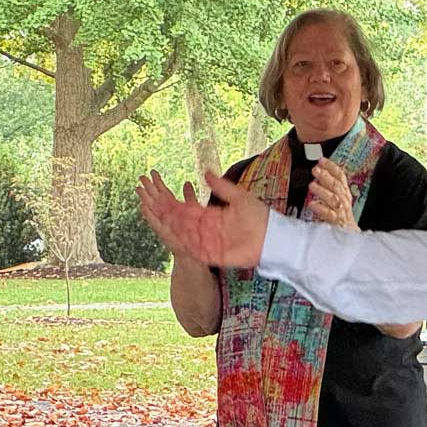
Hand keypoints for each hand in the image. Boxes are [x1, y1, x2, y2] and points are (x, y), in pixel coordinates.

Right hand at [136, 170, 268, 269]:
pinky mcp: (215, 255)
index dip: (176, 206)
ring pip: (188, 235)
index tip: (162, 198)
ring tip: (161, 220)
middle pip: (185, 223)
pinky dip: (187, 245)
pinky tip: (177, 238)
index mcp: (213, 216)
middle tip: (153, 207)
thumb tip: (206, 172)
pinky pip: (197, 250)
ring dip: (175, 228)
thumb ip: (222, 187)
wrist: (273, 238)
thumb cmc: (260, 217)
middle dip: (170, 216)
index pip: (190, 211)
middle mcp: (209, 230)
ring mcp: (211, 242)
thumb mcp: (239, 197)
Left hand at [307, 160, 357, 231]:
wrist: (349, 234)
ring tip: (312, 185)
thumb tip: (319, 173)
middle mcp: (344, 200)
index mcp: (344, 193)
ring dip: (322, 191)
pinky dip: (321, 209)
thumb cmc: (340, 216)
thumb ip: (330, 187)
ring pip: (333, 199)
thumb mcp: (338, 199)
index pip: (340, 176)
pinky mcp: (337, 222)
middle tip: (315, 170)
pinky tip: (312, 204)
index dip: (331, 167)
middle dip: (326, 176)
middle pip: (336, 186)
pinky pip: (329, 214)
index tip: (321, 160)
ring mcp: (341, 211)